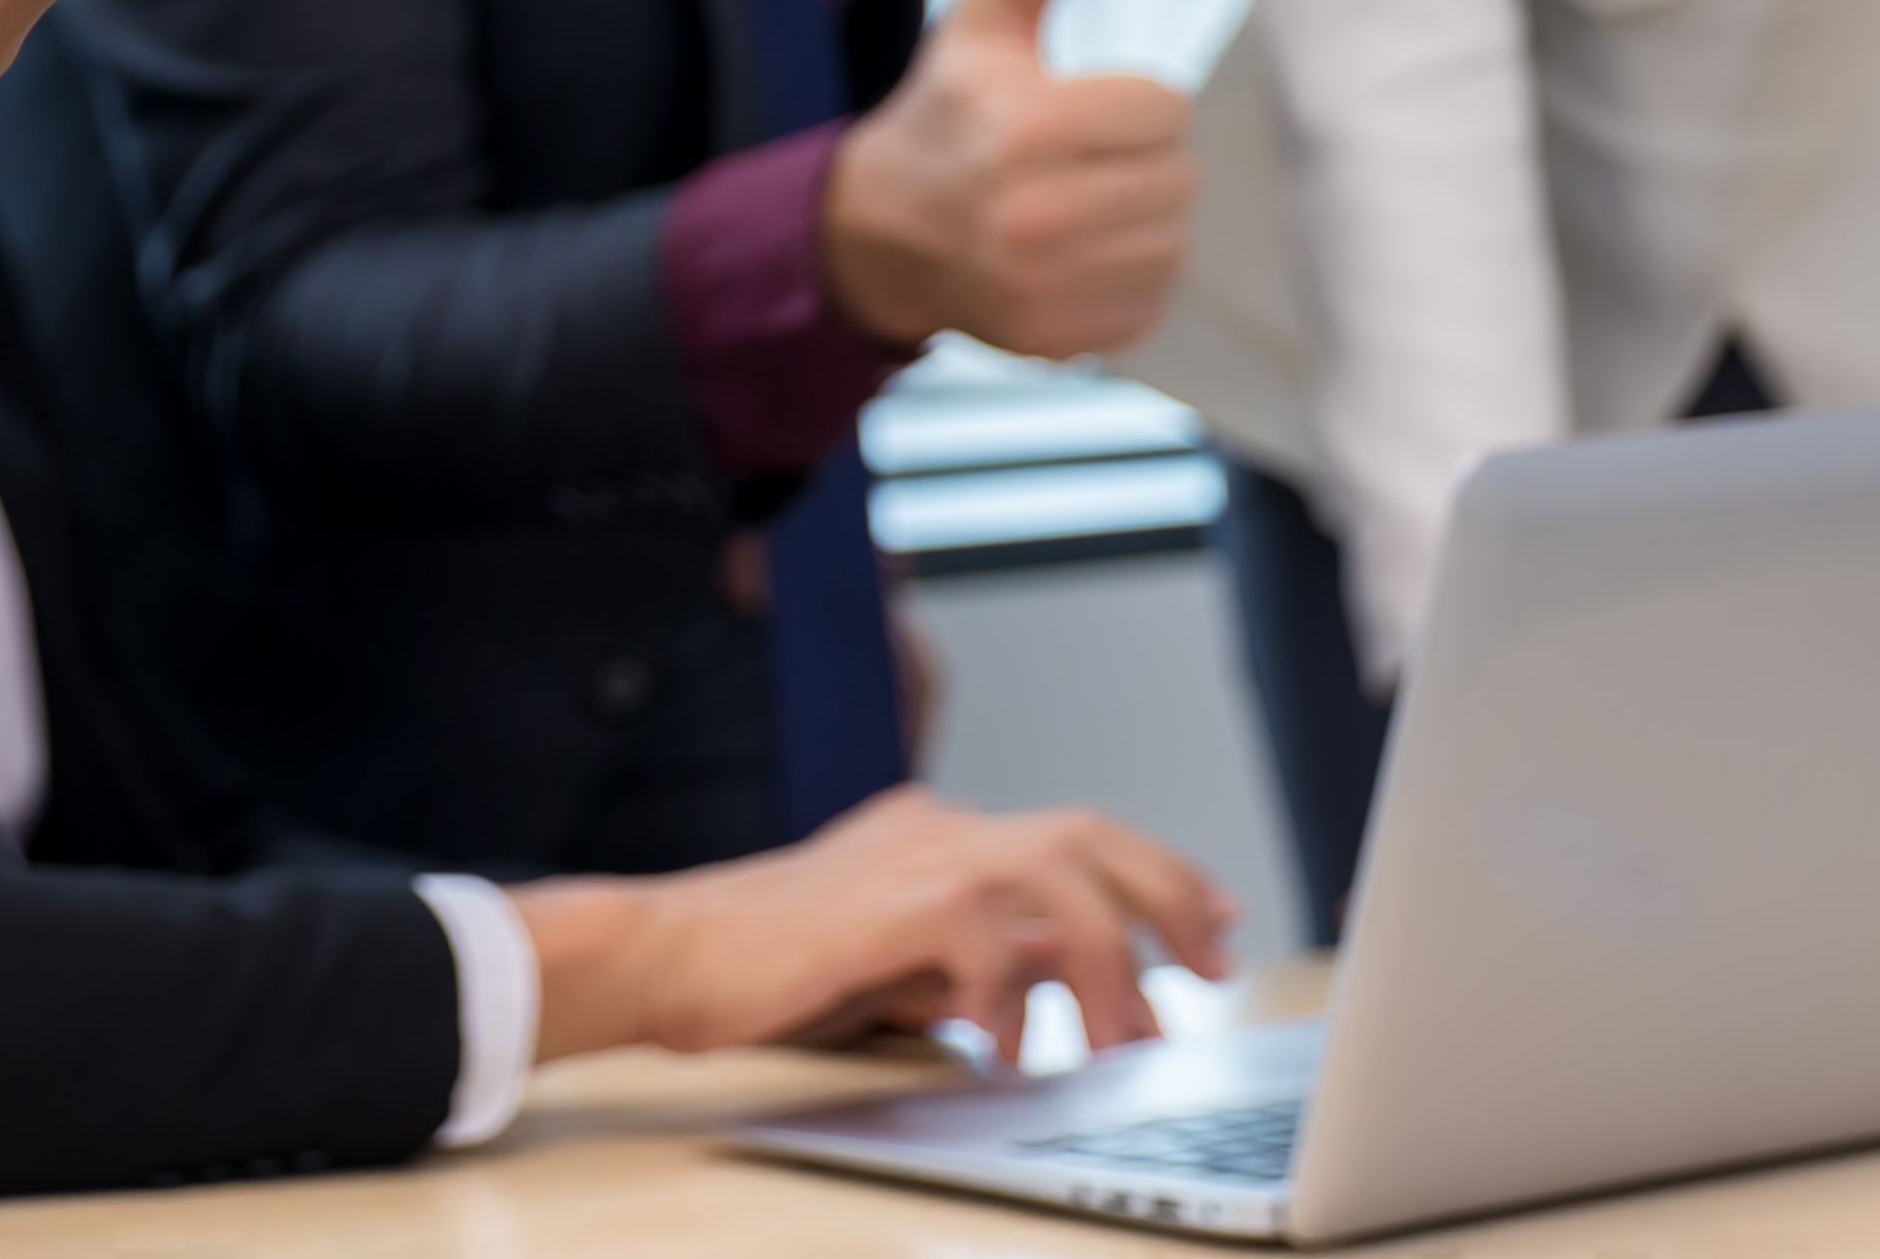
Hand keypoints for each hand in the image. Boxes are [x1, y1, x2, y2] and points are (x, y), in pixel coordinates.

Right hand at [520, 787, 1236, 1067]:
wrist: (665, 949)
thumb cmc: (766, 967)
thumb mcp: (899, 961)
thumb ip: (979, 959)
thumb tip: (1071, 980)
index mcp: (938, 837)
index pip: (1076, 836)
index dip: (1156, 874)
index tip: (1212, 921)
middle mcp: (939, 831)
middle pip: (1089, 834)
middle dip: (1166, 895)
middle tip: (1214, 964)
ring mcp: (915, 858)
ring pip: (1057, 876)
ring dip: (1109, 960)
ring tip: (1123, 1038)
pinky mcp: (888, 902)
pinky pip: (987, 939)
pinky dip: (1015, 995)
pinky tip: (1009, 1048)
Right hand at [818, 0, 1195, 357]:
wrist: (878, 235)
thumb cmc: (948, 112)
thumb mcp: (982, 22)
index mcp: (1024, 125)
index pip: (1167, 110)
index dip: (1138, 101)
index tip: (1090, 105)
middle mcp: (1031, 212)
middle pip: (1179, 180)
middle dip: (1145, 160)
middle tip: (1089, 157)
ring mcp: (1040, 285)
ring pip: (1173, 243)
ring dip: (1144, 220)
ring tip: (1087, 203)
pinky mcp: (1052, 339)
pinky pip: (1152, 300)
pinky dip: (1130, 276)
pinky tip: (1080, 254)